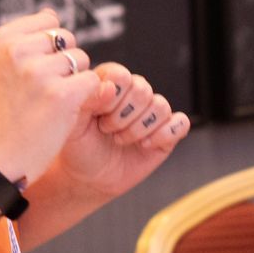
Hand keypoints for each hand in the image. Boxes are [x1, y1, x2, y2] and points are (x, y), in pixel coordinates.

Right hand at [0, 10, 103, 183]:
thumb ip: (24, 40)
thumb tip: (52, 13)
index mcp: (0, 39)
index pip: (48, 22)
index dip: (49, 50)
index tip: (32, 76)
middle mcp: (17, 50)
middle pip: (67, 39)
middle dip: (63, 64)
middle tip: (41, 94)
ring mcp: (39, 72)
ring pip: (82, 60)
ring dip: (74, 81)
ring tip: (49, 105)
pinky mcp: (61, 95)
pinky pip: (93, 81)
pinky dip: (86, 98)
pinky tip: (64, 113)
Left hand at [45, 60, 190, 202]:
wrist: (88, 177)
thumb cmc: (78, 147)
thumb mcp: (72, 122)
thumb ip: (86, 99)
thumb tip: (110, 86)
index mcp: (109, 85)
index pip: (121, 75)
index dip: (112, 96)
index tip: (98, 114)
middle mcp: (132, 95)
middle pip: (142, 89)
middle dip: (123, 116)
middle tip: (107, 130)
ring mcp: (150, 113)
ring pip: (160, 106)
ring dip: (138, 128)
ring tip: (121, 140)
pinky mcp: (165, 133)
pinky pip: (180, 123)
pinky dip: (164, 134)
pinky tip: (145, 145)